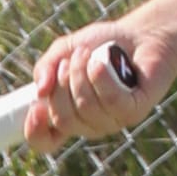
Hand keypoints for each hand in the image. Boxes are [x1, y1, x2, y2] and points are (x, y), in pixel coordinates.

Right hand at [26, 22, 171, 150]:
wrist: (141, 33)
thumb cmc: (102, 44)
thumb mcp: (64, 50)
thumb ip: (46, 67)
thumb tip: (39, 91)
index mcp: (70, 115)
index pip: (46, 141)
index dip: (35, 131)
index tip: (36, 107)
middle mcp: (90, 124)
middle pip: (62, 119)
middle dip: (61, 84)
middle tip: (72, 58)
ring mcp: (113, 120)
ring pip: (85, 107)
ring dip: (81, 73)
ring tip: (90, 54)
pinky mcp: (134, 111)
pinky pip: (110, 100)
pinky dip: (101, 77)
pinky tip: (101, 61)